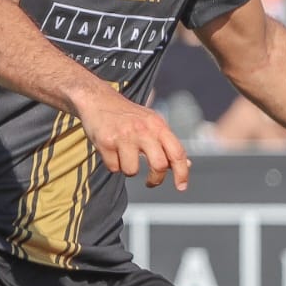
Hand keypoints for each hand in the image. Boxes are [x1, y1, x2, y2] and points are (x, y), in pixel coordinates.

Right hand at [71, 88, 190, 190]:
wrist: (98, 99)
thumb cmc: (129, 115)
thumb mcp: (152, 123)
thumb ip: (168, 144)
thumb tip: (186, 165)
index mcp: (158, 125)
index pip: (177, 152)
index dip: (182, 173)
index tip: (181, 187)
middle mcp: (143, 130)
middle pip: (159, 165)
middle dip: (156, 179)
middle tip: (151, 182)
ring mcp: (124, 136)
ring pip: (132, 171)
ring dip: (129, 169)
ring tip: (125, 156)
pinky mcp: (106, 142)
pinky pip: (114, 168)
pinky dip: (113, 164)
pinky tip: (112, 150)